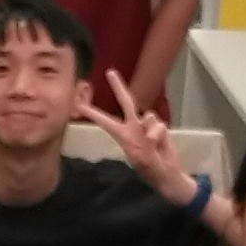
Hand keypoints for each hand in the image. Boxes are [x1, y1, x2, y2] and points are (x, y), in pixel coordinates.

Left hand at [76, 70, 185, 198]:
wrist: (167, 174)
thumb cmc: (150, 169)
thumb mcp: (142, 159)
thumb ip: (146, 138)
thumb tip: (149, 121)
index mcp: (122, 136)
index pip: (105, 121)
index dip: (93, 113)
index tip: (79, 105)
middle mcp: (133, 127)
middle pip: (126, 102)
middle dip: (118, 87)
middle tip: (110, 72)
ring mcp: (146, 126)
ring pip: (149, 116)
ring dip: (152, 132)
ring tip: (153, 147)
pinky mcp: (159, 128)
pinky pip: (160, 125)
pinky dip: (160, 135)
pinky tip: (160, 145)